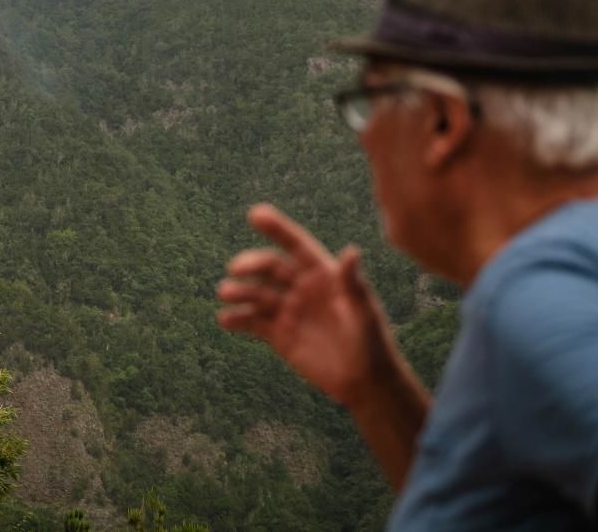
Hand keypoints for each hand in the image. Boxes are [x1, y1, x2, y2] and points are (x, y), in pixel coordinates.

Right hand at [216, 203, 396, 408]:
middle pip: (271, 267)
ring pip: (258, 293)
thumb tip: (351, 251)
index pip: (296, 246)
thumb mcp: (364, 312)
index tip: (255, 214)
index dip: (278, 229)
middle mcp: (302, 288)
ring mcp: (289, 311)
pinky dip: (237, 319)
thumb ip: (353, 284)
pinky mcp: (278, 335)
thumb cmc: (372, 343)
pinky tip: (225, 319)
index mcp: (324, 275)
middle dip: (251, 264)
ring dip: (240, 290)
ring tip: (225, 293)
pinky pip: (252, 323)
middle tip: (235, 269)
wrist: (365, 383)